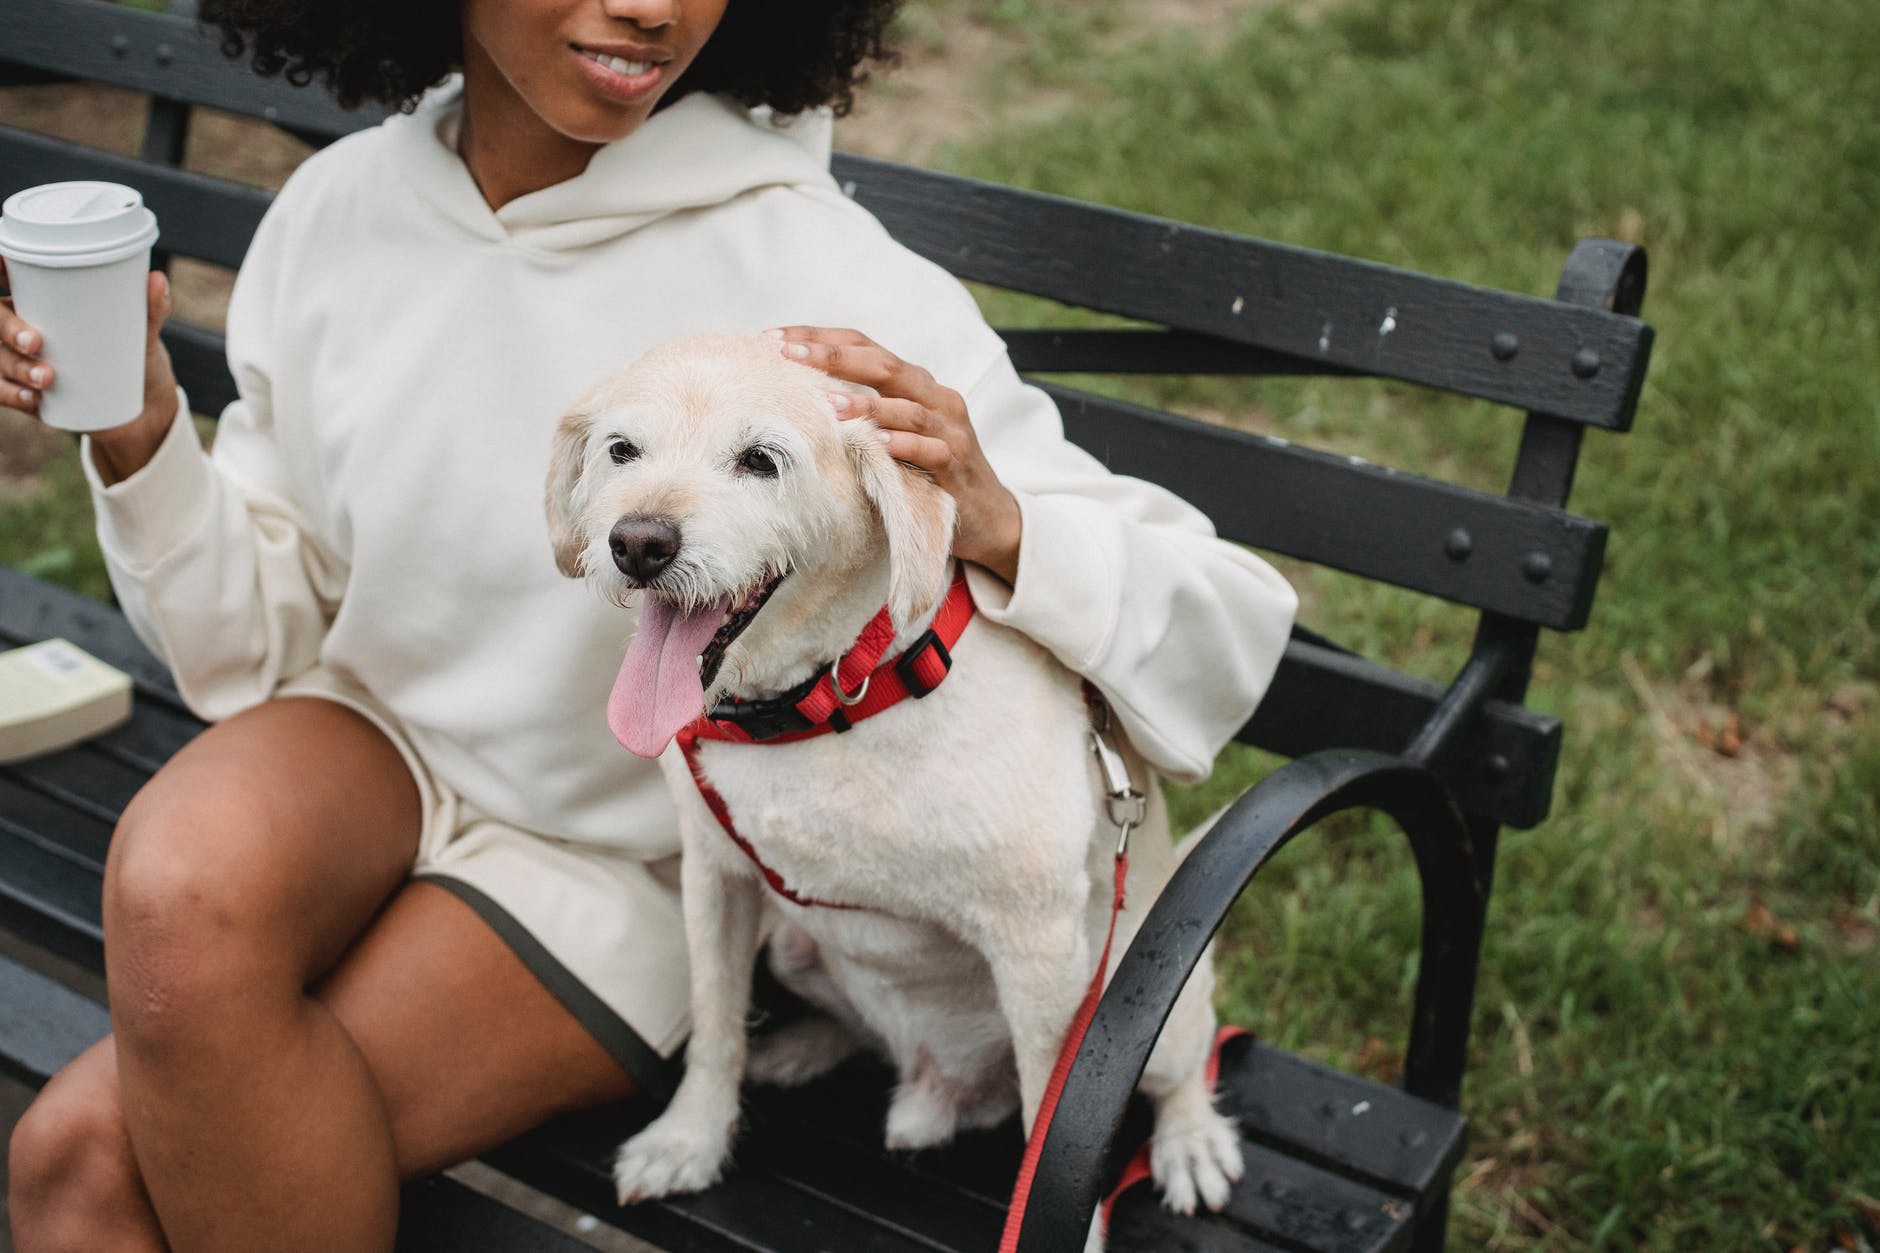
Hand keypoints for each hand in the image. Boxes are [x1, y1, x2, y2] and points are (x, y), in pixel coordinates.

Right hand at [1, 259, 180, 484]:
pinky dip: (12, 395)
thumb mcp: (144, 333)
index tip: (2, 264)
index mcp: (43, 299)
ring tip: (47, 378)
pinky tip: (32, 398)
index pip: (8, 276)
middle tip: (35, 343)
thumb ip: (150, 308)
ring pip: (0, 357)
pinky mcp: (27, 390)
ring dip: (16, 367)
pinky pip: (4, 392)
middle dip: (7, 328)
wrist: (144, 407)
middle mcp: (23, 325)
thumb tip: (158, 280)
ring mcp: (22, 359)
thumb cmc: (136, 356)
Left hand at [771, 326, 1021, 583]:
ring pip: (908, 407)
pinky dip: (905, 444)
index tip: (776, 339)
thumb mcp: (895, 433)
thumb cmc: (930, 472)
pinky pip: (931, 450)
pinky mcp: (957, 465)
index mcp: (916, 384)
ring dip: (868, 403)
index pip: (866, 347)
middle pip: (885, 365)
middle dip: (835, 356)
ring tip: (830, 402)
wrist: (987, 516)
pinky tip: (879, 444)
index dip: (822, 338)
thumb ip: (863, 410)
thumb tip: (800, 398)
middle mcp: (936, 397)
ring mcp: (950, 430)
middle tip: (791, 353)